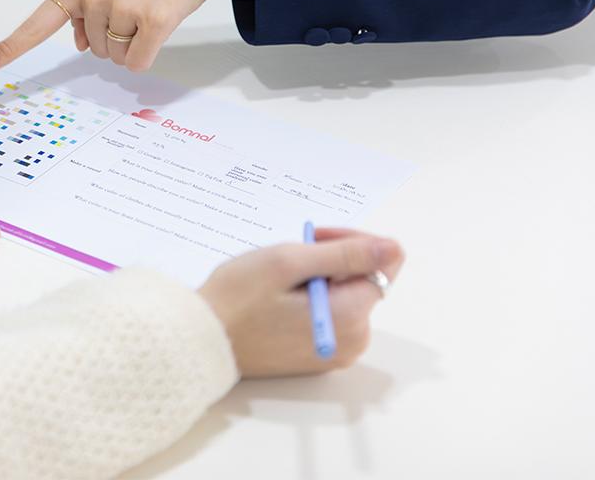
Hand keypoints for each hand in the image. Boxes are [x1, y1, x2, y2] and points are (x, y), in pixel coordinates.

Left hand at [0, 0, 230, 72]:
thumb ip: (86, 8)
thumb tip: (80, 45)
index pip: (38, 22)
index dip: (11, 46)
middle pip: (94, 51)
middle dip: (116, 38)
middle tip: (138, 5)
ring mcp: (122, 7)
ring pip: (117, 59)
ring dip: (135, 44)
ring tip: (151, 7)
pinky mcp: (153, 20)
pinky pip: (138, 62)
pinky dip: (149, 53)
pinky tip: (162, 22)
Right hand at [200, 229, 404, 375]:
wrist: (202, 342)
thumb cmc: (238, 299)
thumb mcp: (289, 262)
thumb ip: (344, 254)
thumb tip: (392, 247)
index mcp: (351, 315)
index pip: (381, 262)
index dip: (352, 241)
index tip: (316, 238)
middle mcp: (353, 340)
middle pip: (363, 282)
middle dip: (333, 261)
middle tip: (290, 256)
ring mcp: (336, 352)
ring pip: (345, 298)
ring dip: (321, 279)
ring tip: (280, 279)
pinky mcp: (319, 357)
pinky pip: (330, 317)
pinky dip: (312, 300)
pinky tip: (279, 298)